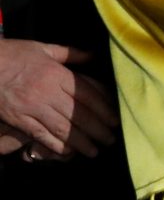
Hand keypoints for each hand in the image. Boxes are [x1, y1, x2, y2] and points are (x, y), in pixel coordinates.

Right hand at [0, 40, 116, 157]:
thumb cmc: (12, 54)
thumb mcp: (43, 48)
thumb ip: (70, 53)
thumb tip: (92, 56)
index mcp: (57, 74)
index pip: (88, 94)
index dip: (105, 108)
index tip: (116, 119)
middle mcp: (47, 93)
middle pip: (79, 114)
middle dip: (98, 129)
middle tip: (110, 139)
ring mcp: (32, 108)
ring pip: (62, 128)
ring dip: (81, 142)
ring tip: (94, 150)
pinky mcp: (18, 119)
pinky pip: (41, 135)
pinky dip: (56, 145)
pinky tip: (68, 151)